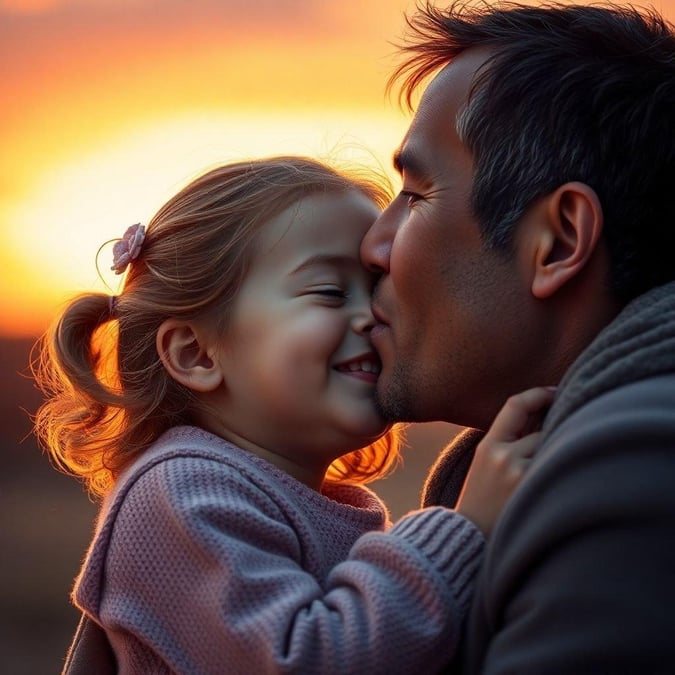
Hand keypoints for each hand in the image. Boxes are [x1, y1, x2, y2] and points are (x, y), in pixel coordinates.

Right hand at [456, 386, 555, 536]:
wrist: (470, 541)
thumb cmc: (482, 502)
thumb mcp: (485, 464)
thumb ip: (508, 441)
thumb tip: (545, 414)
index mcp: (488, 446)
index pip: (515, 405)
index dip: (539, 394)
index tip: (556, 392)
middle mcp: (504, 457)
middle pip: (543, 429)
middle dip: (556, 431)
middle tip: (572, 428)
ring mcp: (520, 476)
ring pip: (554, 451)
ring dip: (561, 455)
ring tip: (563, 467)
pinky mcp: (535, 494)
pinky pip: (559, 472)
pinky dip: (565, 473)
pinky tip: (566, 482)